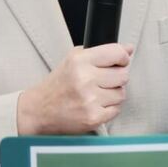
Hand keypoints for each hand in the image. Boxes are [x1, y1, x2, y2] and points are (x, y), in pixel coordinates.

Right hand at [17, 43, 132, 134]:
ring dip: (113, 93)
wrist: (38, 110)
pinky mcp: (93, 118)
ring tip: (98, 93)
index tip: (120, 61)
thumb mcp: (74, 59)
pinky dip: (109, 108)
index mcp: (79, 61)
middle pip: (123, 75)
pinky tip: (96, 105)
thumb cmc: (58, 84)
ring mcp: (89, 100)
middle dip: (117, 77)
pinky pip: (116, 109)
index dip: (123, 57)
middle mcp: (85, 79)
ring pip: (121, 93)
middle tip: (105, 80)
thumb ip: (101, 52)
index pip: (116, 53)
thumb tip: (128, 48)